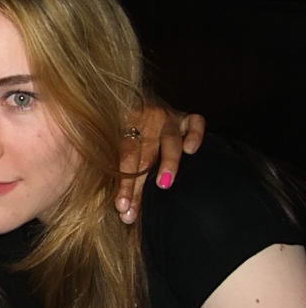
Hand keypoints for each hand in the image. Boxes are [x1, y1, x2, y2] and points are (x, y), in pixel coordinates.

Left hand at [115, 104, 205, 223]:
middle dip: (138, 186)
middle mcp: (143, 119)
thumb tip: (118, 207)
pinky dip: (195, 134)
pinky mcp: (184, 116)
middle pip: (143, 155)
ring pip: (169, 141)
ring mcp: (165, 116)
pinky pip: (195, 122)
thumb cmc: (122, 128)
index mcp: (121, 125)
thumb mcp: (112, 140)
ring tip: (164, 183)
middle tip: (134, 210)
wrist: (132, 97)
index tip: (122, 207)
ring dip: (168, 162)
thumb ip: (116, 166)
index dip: (123, 184)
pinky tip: (190, 150)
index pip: (124, 159)